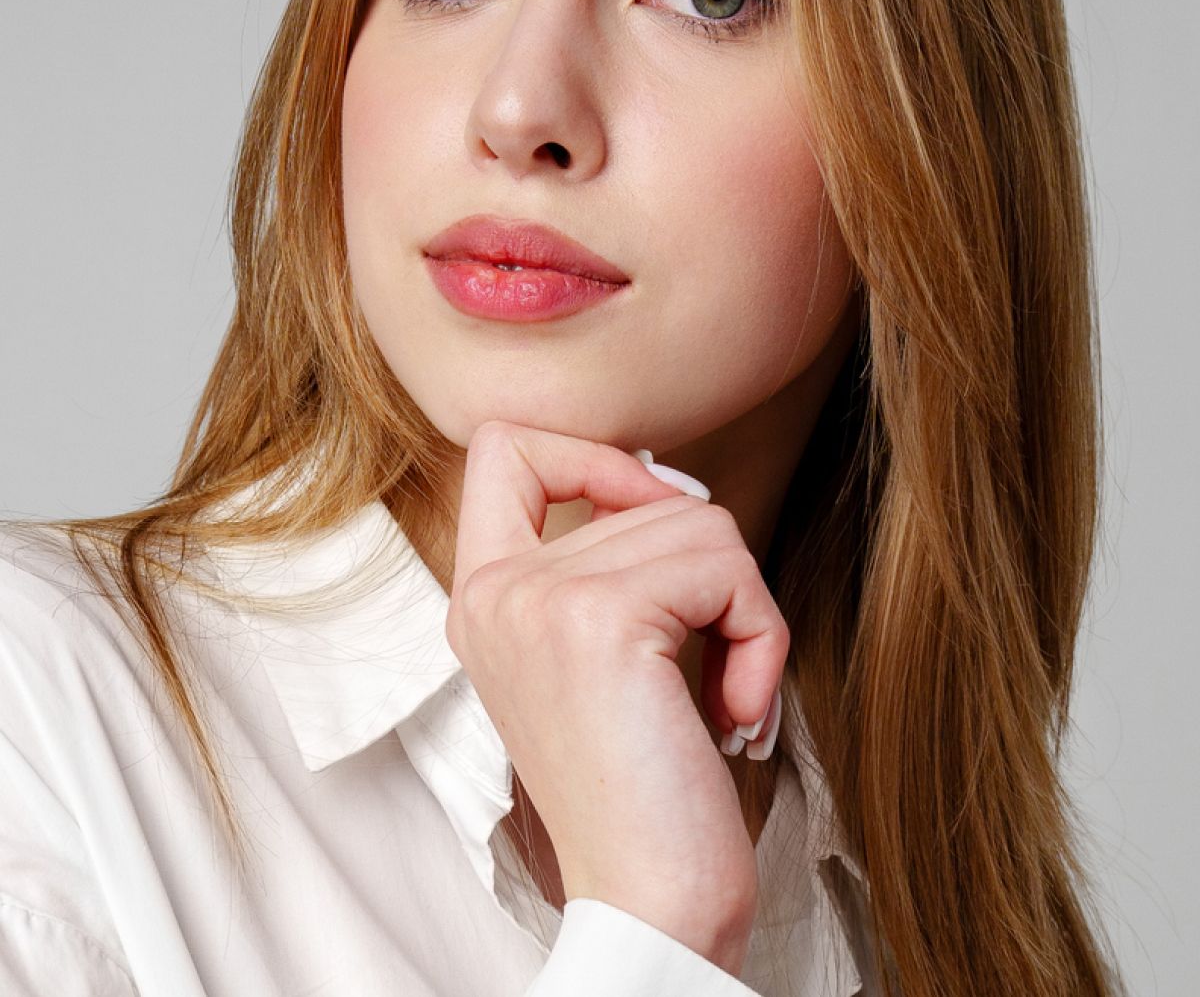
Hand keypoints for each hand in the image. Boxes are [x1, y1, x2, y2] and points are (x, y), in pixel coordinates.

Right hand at [445, 419, 790, 974]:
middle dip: (709, 571)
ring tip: (719, 693)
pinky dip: (759, 635)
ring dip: (742, 610)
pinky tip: (731, 710)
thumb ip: (604, 561)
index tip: (647, 522)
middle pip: (646, 490)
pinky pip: (726, 569)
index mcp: (483, 596)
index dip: (593, 458)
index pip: (503, 447)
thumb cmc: (643, 787)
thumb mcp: (595, 654)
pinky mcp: (600, 618)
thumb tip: (671, 483)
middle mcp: (494, 589)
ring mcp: (538, 599)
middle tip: (707, 663)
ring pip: (700, 522)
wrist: (648, 905)